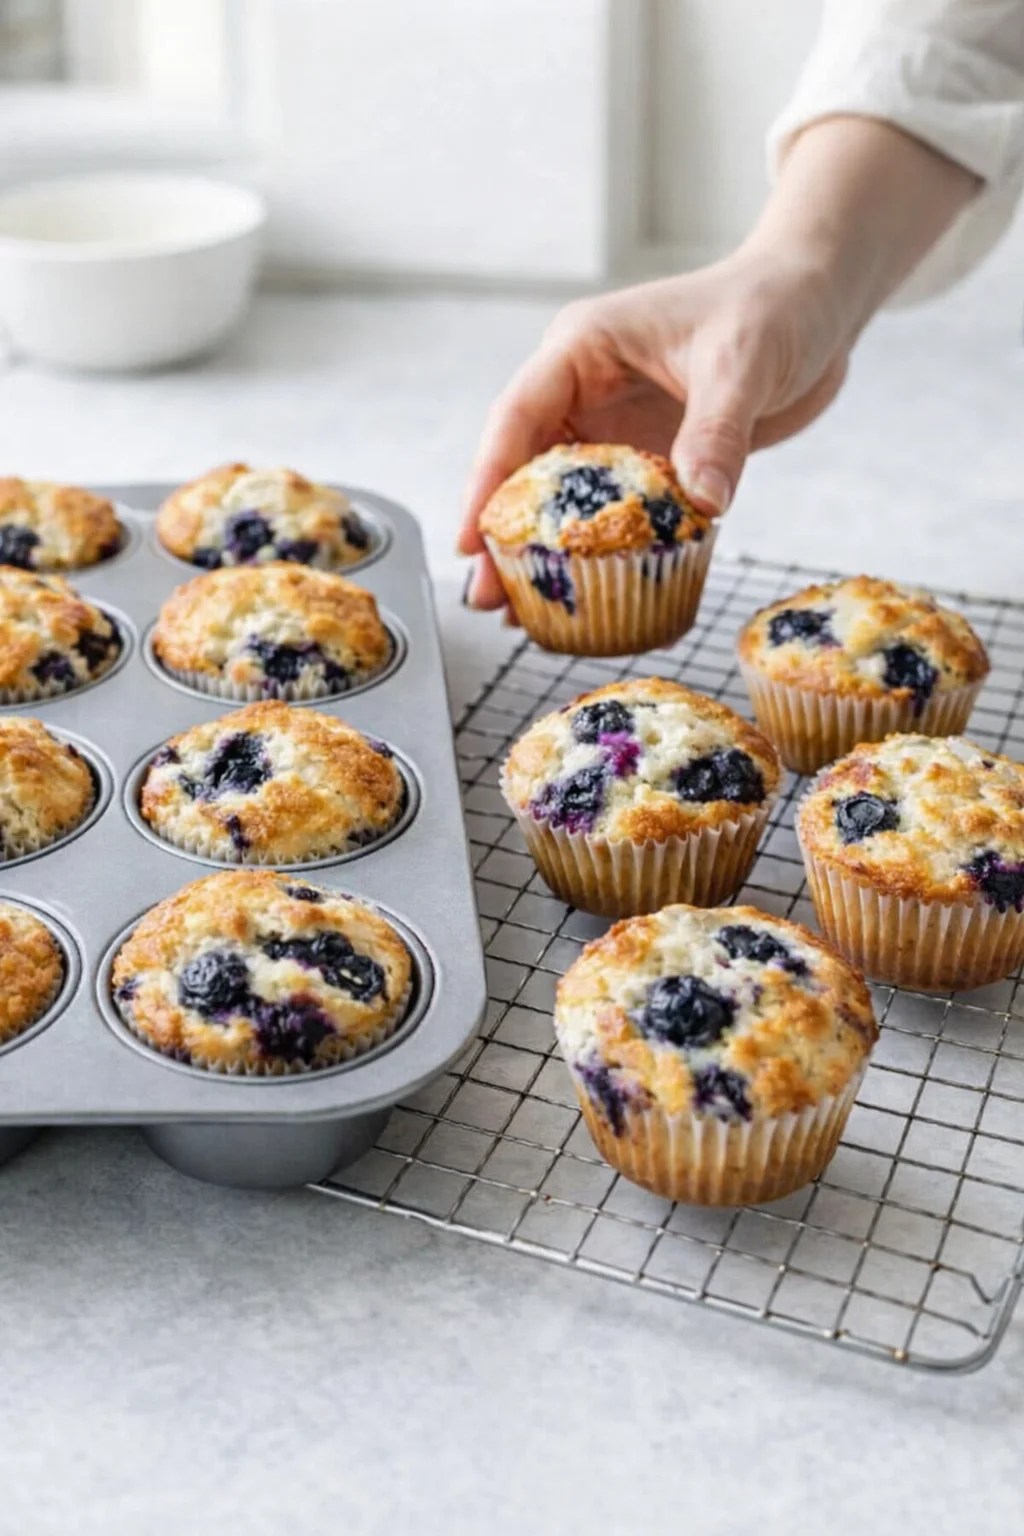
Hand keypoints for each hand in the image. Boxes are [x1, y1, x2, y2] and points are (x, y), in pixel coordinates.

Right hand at [458, 247, 851, 609]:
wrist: (820, 302)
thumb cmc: (775, 305)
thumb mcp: (743, 362)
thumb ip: (716, 432)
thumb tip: (702, 505)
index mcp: (584, 348)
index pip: (517, 417)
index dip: (488, 482)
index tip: (469, 542)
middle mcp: (586, 387)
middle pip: (525, 468)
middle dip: (503, 535)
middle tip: (487, 598)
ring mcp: (615, 425)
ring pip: (563, 498)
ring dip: (544, 553)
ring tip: (522, 616)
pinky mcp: (649, 456)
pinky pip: (614, 511)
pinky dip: (601, 553)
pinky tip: (591, 597)